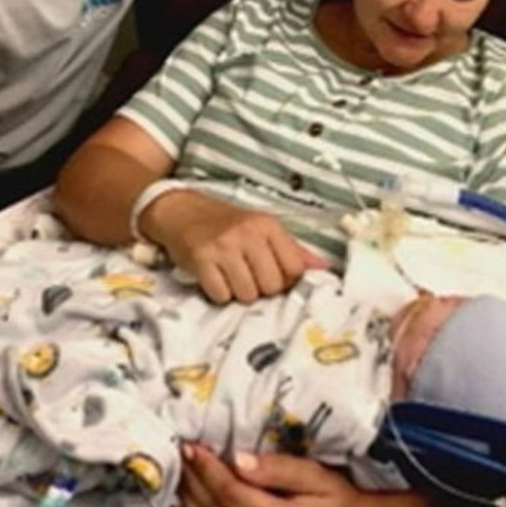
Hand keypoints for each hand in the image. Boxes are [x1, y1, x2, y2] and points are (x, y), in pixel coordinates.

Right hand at [144, 192, 328, 303]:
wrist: (181, 211)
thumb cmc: (225, 224)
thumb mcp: (261, 229)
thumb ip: (292, 250)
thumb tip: (324, 269)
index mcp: (268, 225)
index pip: (295, 269)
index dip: (286, 280)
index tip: (272, 276)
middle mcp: (248, 233)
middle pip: (272, 286)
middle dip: (261, 289)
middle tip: (247, 275)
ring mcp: (224, 246)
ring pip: (248, 294)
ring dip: (239, 292)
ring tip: (230, 275)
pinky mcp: (202, 260)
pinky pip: (221, 295)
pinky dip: (219, 293)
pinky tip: (215, 277)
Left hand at [175, 444, 431, 506]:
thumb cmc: (344, 501)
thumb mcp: (317, 477)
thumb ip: (277, 468)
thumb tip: (237, 459)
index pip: (230, 494)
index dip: (207, 469)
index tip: (192, 445)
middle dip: (194, 481)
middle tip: (179, 453)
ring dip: (189, 504)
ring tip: (178, 475)